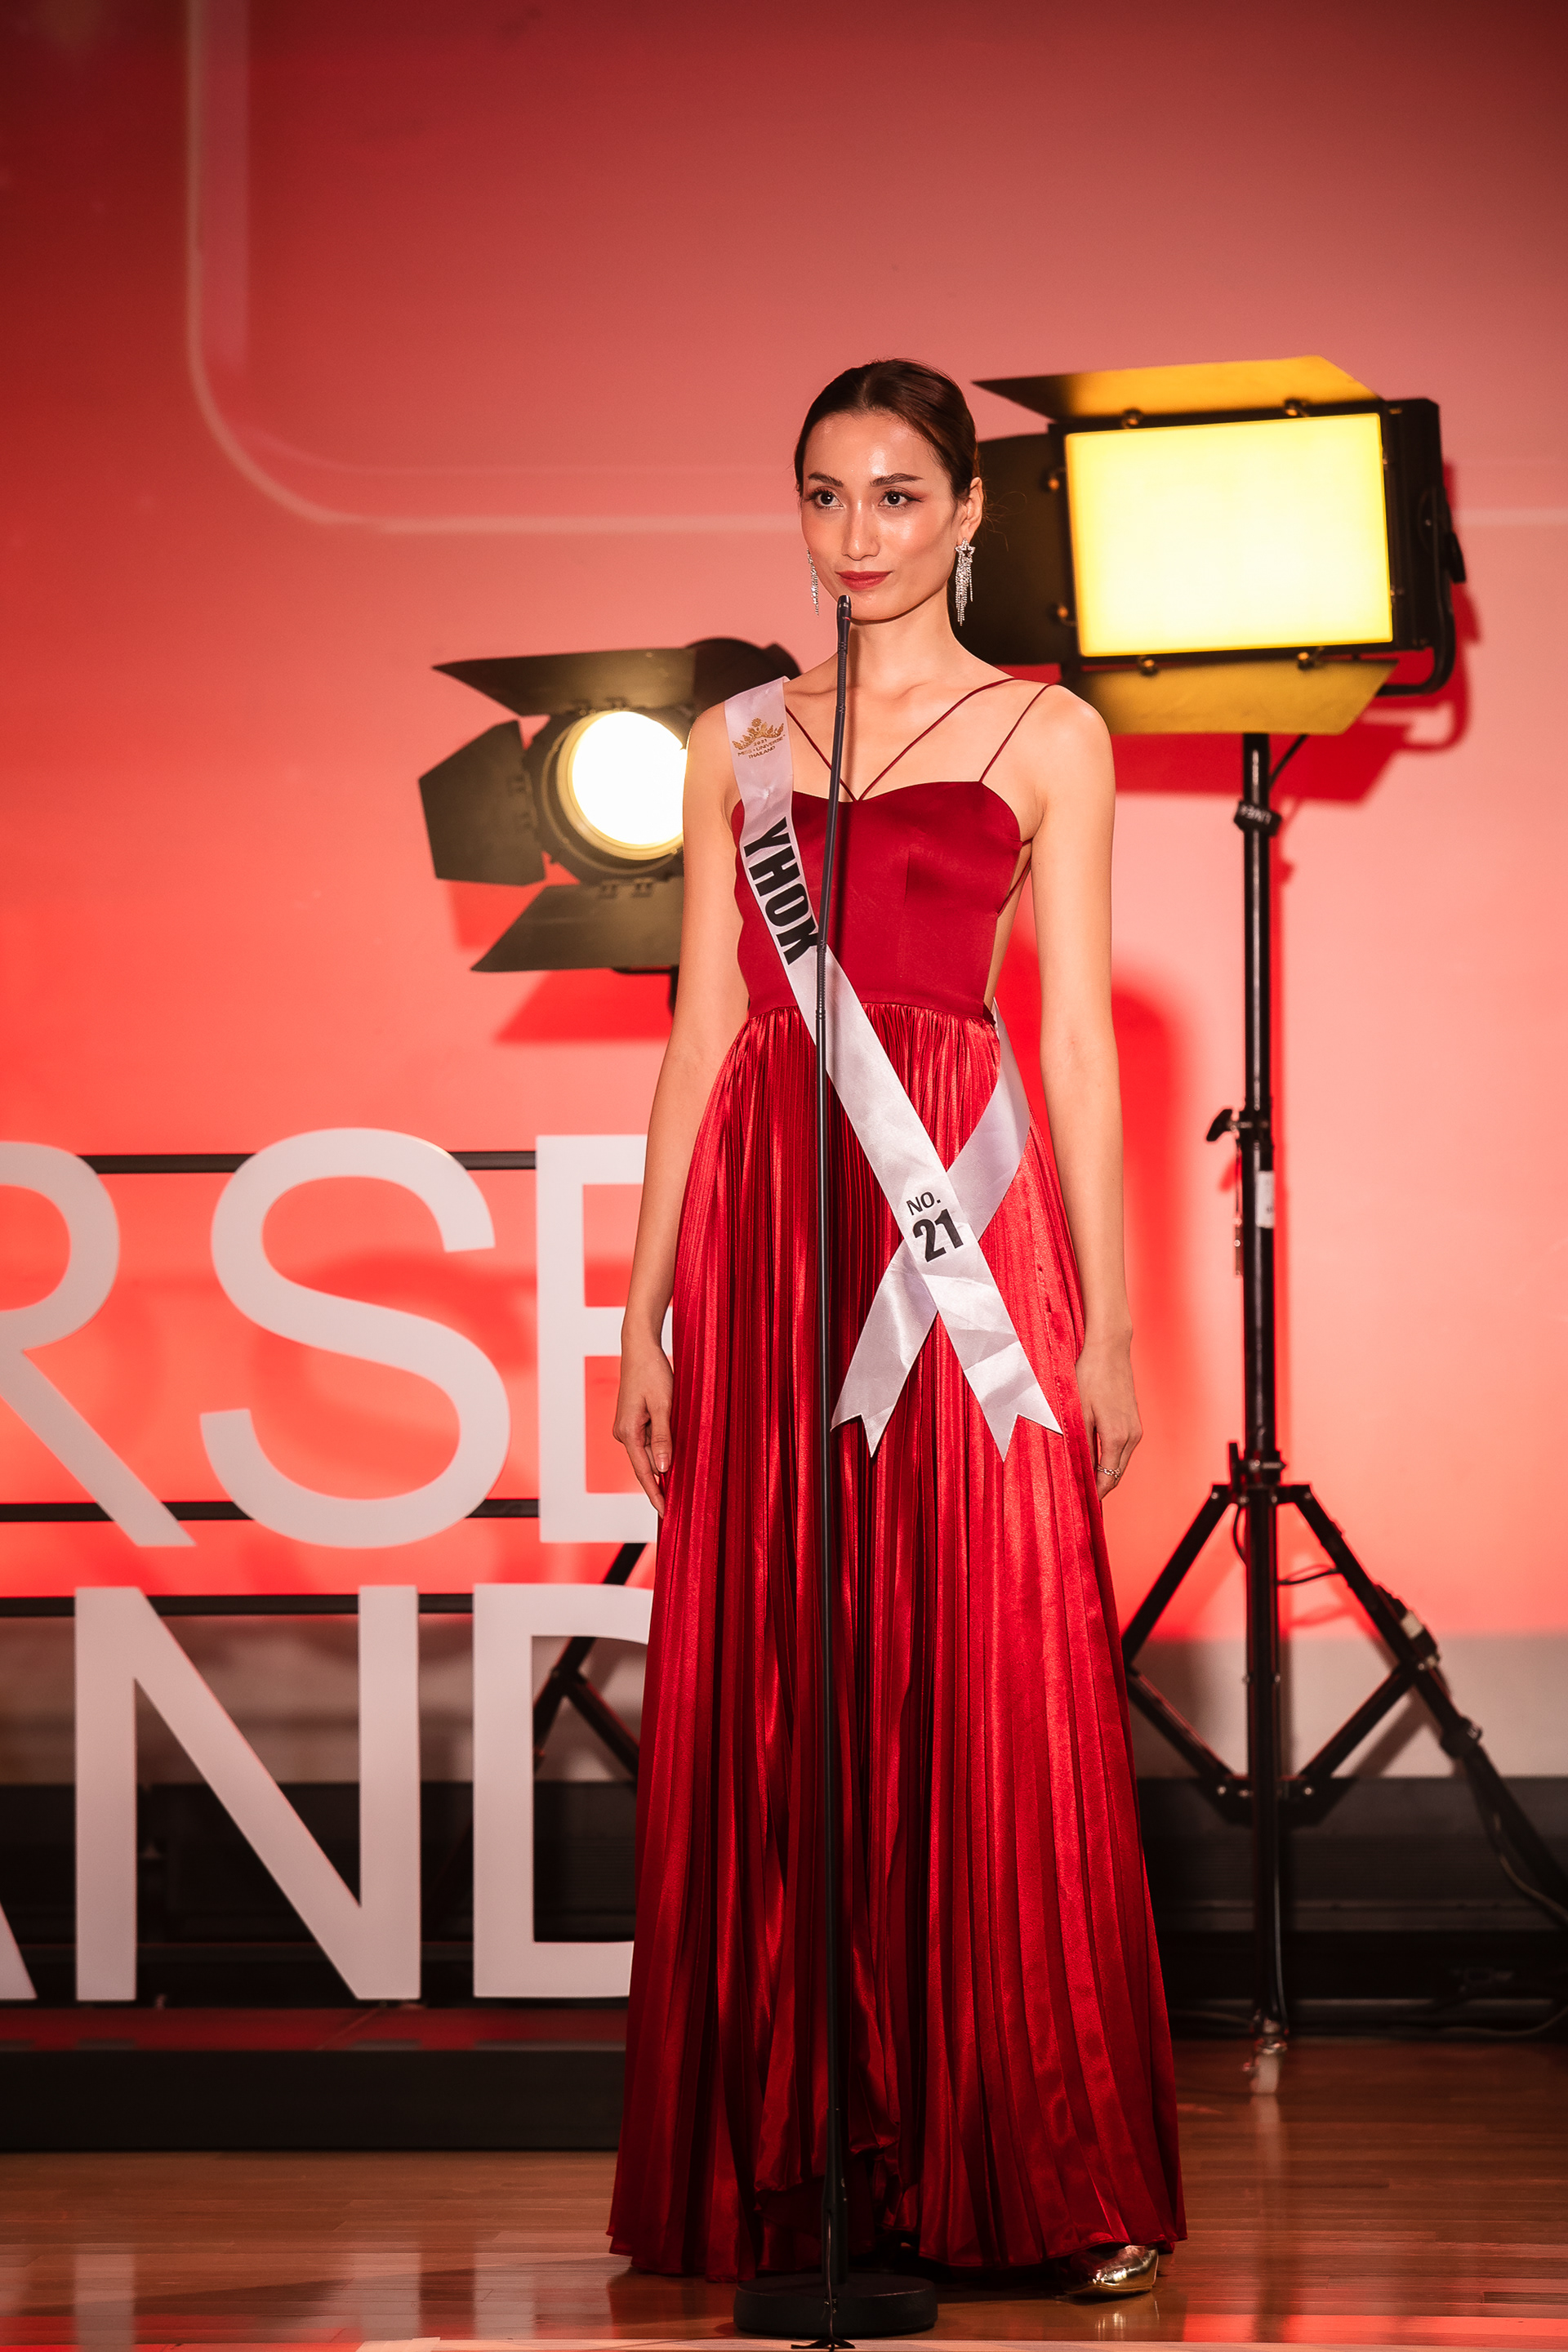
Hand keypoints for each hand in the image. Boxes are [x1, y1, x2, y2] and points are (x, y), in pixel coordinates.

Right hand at [613, 1329, 674, 1517]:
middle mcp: (623, 1433)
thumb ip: (663, 1437)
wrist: (640, 1348)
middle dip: (660, 1485)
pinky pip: (647, 1442)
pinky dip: (660, 1451)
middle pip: (644, 1465)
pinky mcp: (633, 1420)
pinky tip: (673, 1461)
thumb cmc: (652, 1372)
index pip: (643, 1471)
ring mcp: (627, 1427)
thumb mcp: (663, 1405)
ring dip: (662, 1467)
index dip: (655, 1493)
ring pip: (648, 1453)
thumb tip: (663, 1468)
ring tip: (679, 1488)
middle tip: (677, 1507)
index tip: (665, 1513)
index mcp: (627, 1432)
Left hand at [1076, 1333, 1140, 1501]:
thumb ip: (1079, 1442)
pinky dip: (1111, 1458)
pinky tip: (1096, 1460)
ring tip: (1087, 1484)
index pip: (1107, 1478)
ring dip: (1106, 1473)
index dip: (1095, 1494)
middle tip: (1083, 1500)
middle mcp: (1131, 1436)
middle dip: (1101, 1488)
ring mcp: (1135, 1428)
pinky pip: (1122, 1448)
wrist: (1109, 1349)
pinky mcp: (1134, 1420)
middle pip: (1116, 1473)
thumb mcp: (1077, 1411)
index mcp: (1116, 1436)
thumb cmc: (1089, 1376)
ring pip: (1120, 1461)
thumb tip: (1076, 1467)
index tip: (1084, 1506)